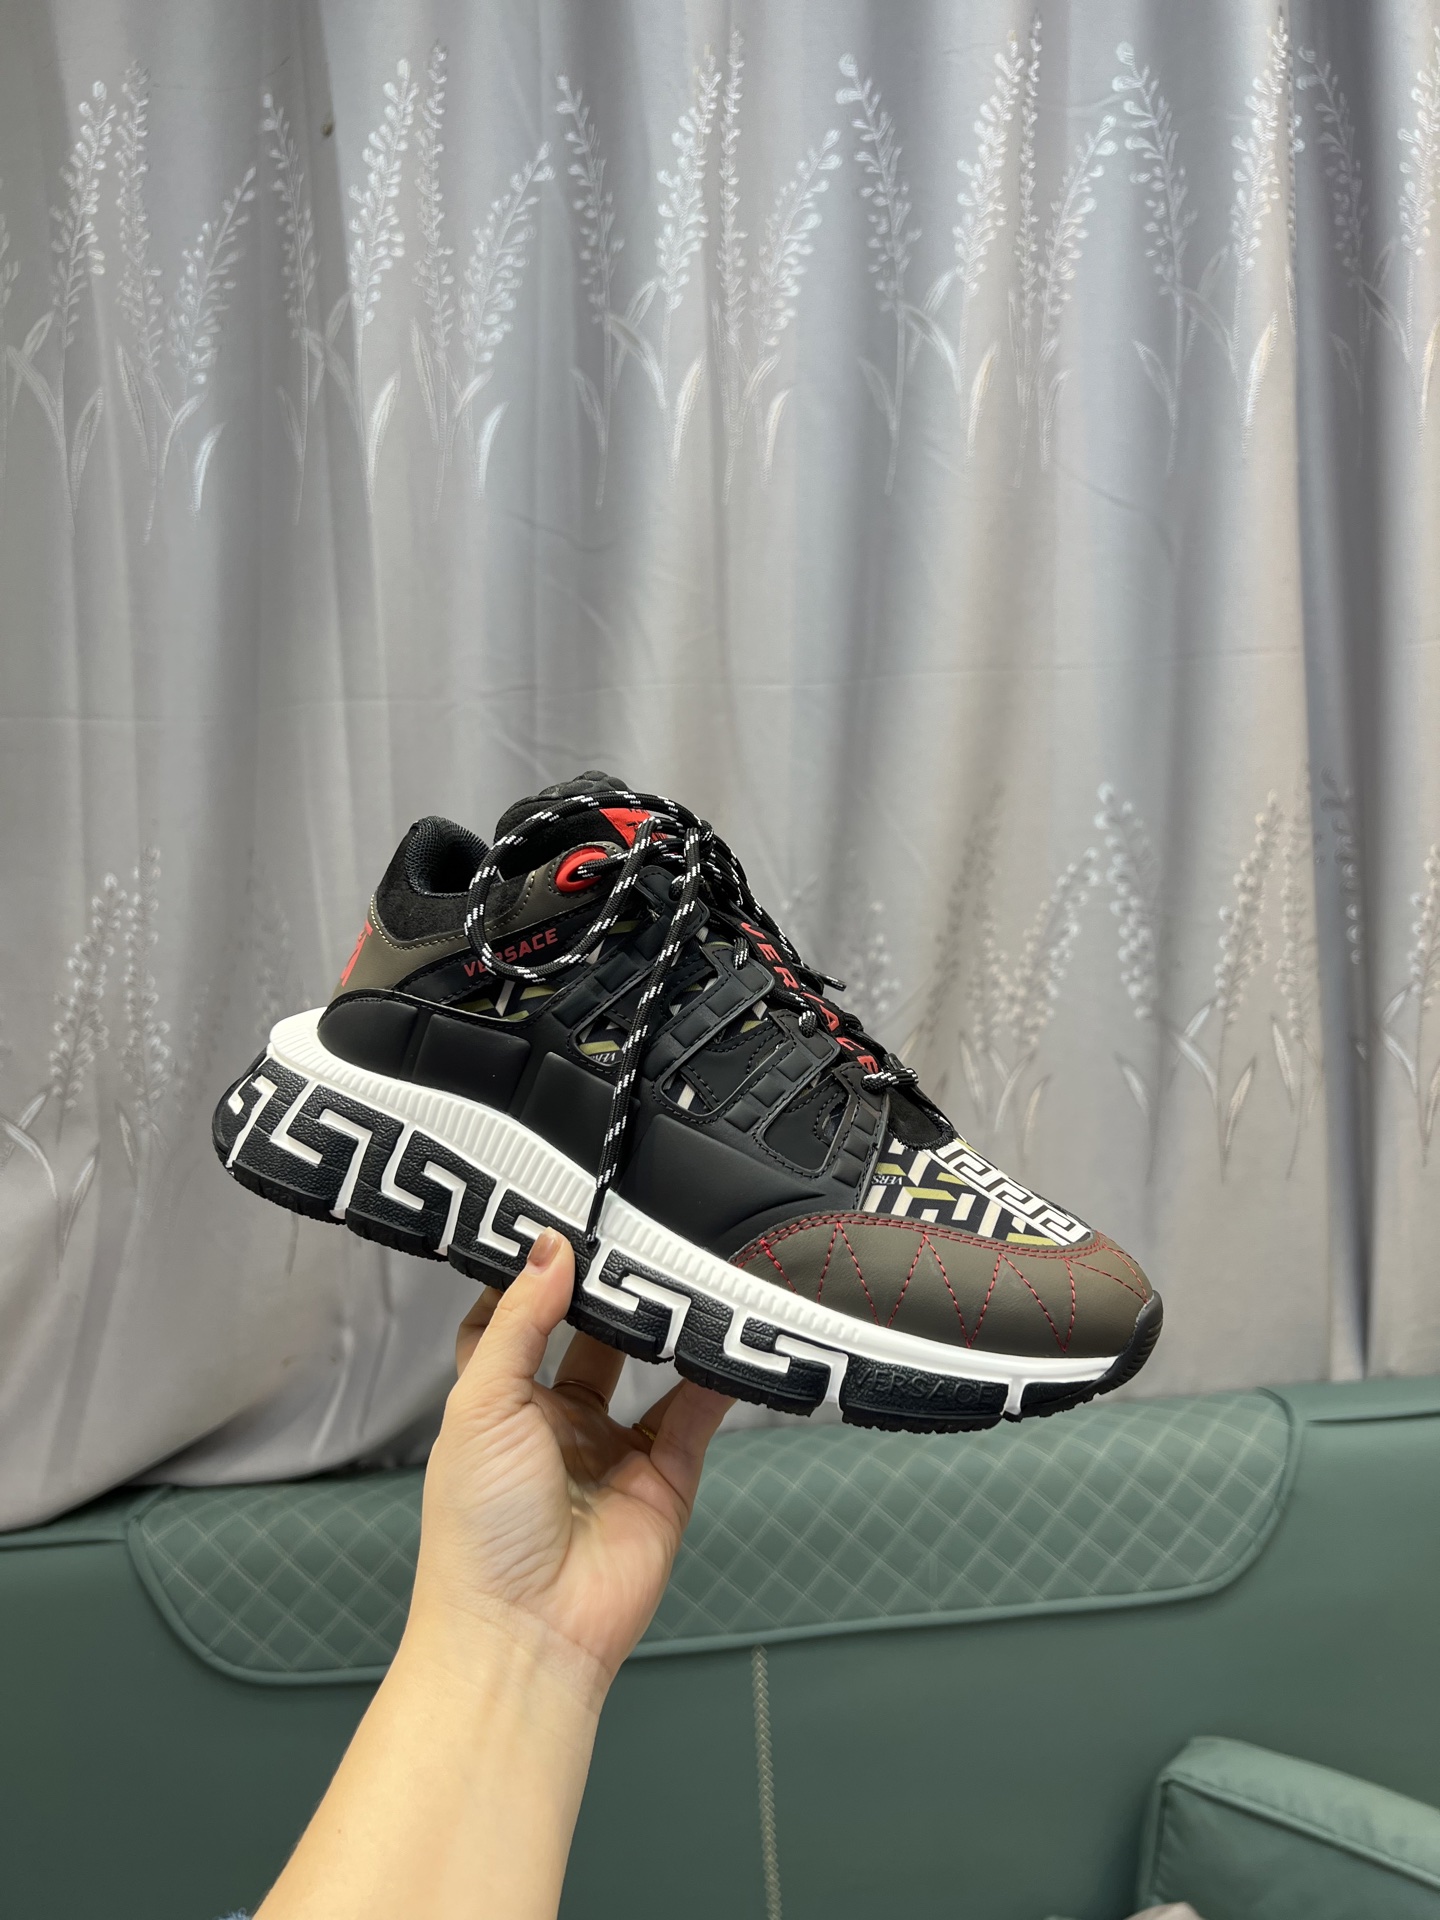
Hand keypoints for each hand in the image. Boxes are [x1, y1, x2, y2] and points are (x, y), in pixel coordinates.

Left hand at [406, 1229, 731, 1708]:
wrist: (526, 1632)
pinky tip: (727, 1332)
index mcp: (498, 1406)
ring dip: (667, 1325)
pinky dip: (715, 1377)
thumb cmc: (479, 1528)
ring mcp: (614, 1451)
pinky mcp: (666, 1478)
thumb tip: (549, 1247)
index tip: (561, 1222)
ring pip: (649, 1369)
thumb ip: (519, 1323)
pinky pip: (696, 1414)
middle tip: (639, 1231)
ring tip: (689, 1265)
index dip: (534, 1278)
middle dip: (612, 1290)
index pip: (514, 1323)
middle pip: (590, 1336)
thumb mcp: (481, 1406)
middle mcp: (556, 1423)